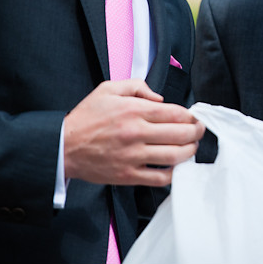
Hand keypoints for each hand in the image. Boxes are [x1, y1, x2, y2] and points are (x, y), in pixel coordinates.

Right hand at [63, 79, 204, 186]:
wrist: (63, 146)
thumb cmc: (86, 118)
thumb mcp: (108, 89)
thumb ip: (137, 85)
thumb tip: (160, 98)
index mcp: (134, 110)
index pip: (176, 113)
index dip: (191, 115)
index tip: (194, 117)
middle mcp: (136, 133)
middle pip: (181, 134)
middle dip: (197, 132)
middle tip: (199, 131)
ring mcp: (133, 156)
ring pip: (175, 156)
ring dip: (190, 151)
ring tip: (191, 147)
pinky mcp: (128, 175)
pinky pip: (160, 178)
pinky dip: (174, 173)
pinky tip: (175, 165)